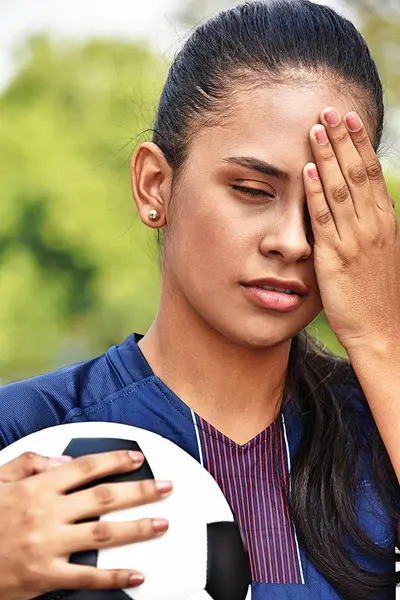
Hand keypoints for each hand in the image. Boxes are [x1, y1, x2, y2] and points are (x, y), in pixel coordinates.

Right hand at [0, 450, 171, 599]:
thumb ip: (30, 463)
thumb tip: (63, 458)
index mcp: (39, 488)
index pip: (86, 468)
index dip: (115, 460)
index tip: (137, 458)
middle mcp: (48, 513)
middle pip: (104, 498)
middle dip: (140, 491)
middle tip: (165, 488)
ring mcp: (48, 546)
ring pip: (103, 534)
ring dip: (137, 528)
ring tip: (162, 524)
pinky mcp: (45, 576)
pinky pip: (87, 578)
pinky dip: (113, 576)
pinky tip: (136, 574)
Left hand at [303, 107, 399, 353]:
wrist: (381, 331)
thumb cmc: (377, 295)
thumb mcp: (378, 254)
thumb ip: (365, 227)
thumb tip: (353, 204)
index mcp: (385, 221)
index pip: (372, 173)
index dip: (359, 143)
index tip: (349, 118)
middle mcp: (373, 225)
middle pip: (357, 172)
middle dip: (342, 139)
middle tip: (329, 109)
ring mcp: (355, 239)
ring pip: (342, 188)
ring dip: (328, 155)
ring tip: (315, 128)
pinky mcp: (336, 257)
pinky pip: (325, 218)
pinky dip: (317, 192)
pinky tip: (308, 170)